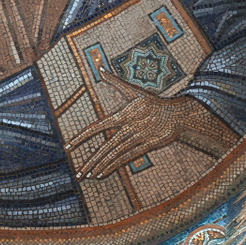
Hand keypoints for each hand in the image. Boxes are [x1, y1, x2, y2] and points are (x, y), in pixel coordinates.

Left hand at [65, 94, 238, 179]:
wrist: (177, 112)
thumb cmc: (153, 102)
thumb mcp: (134, 91)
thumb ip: (115, 81)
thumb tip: (100, 69)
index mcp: (122, 115)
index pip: (97, 127)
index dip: (81, 137)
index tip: (68, 146)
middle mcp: (128, 128)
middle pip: (105, 147)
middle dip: (90, 161)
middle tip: (78, 173)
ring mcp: (138, 138)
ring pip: (115, 155)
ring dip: (101, 166)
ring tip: (87, 176)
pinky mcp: (148, 146)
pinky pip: (129, 158)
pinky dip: (115, 166)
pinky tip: (104, 173)